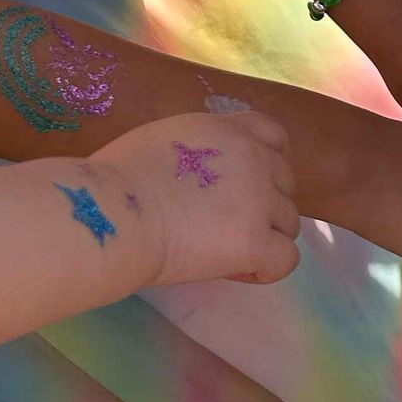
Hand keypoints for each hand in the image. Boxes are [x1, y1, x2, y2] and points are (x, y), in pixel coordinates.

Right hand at [90, 111, 300, 285]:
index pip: (273, 136)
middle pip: (286, 183)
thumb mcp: (158, 143)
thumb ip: (191, 153)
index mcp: (226, 130)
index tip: (247, 185)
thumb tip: (190, 178)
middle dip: (265, 205)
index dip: (268, 163)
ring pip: (289, 223)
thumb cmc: (111, 181)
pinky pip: (286, 259)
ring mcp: (260, 200)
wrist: (112, 212)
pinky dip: (267, 269)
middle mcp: (253, 158)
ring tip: (225, 253)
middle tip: (227, 227)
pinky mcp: (256, 240)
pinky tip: (236, 271)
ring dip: (265, 238)